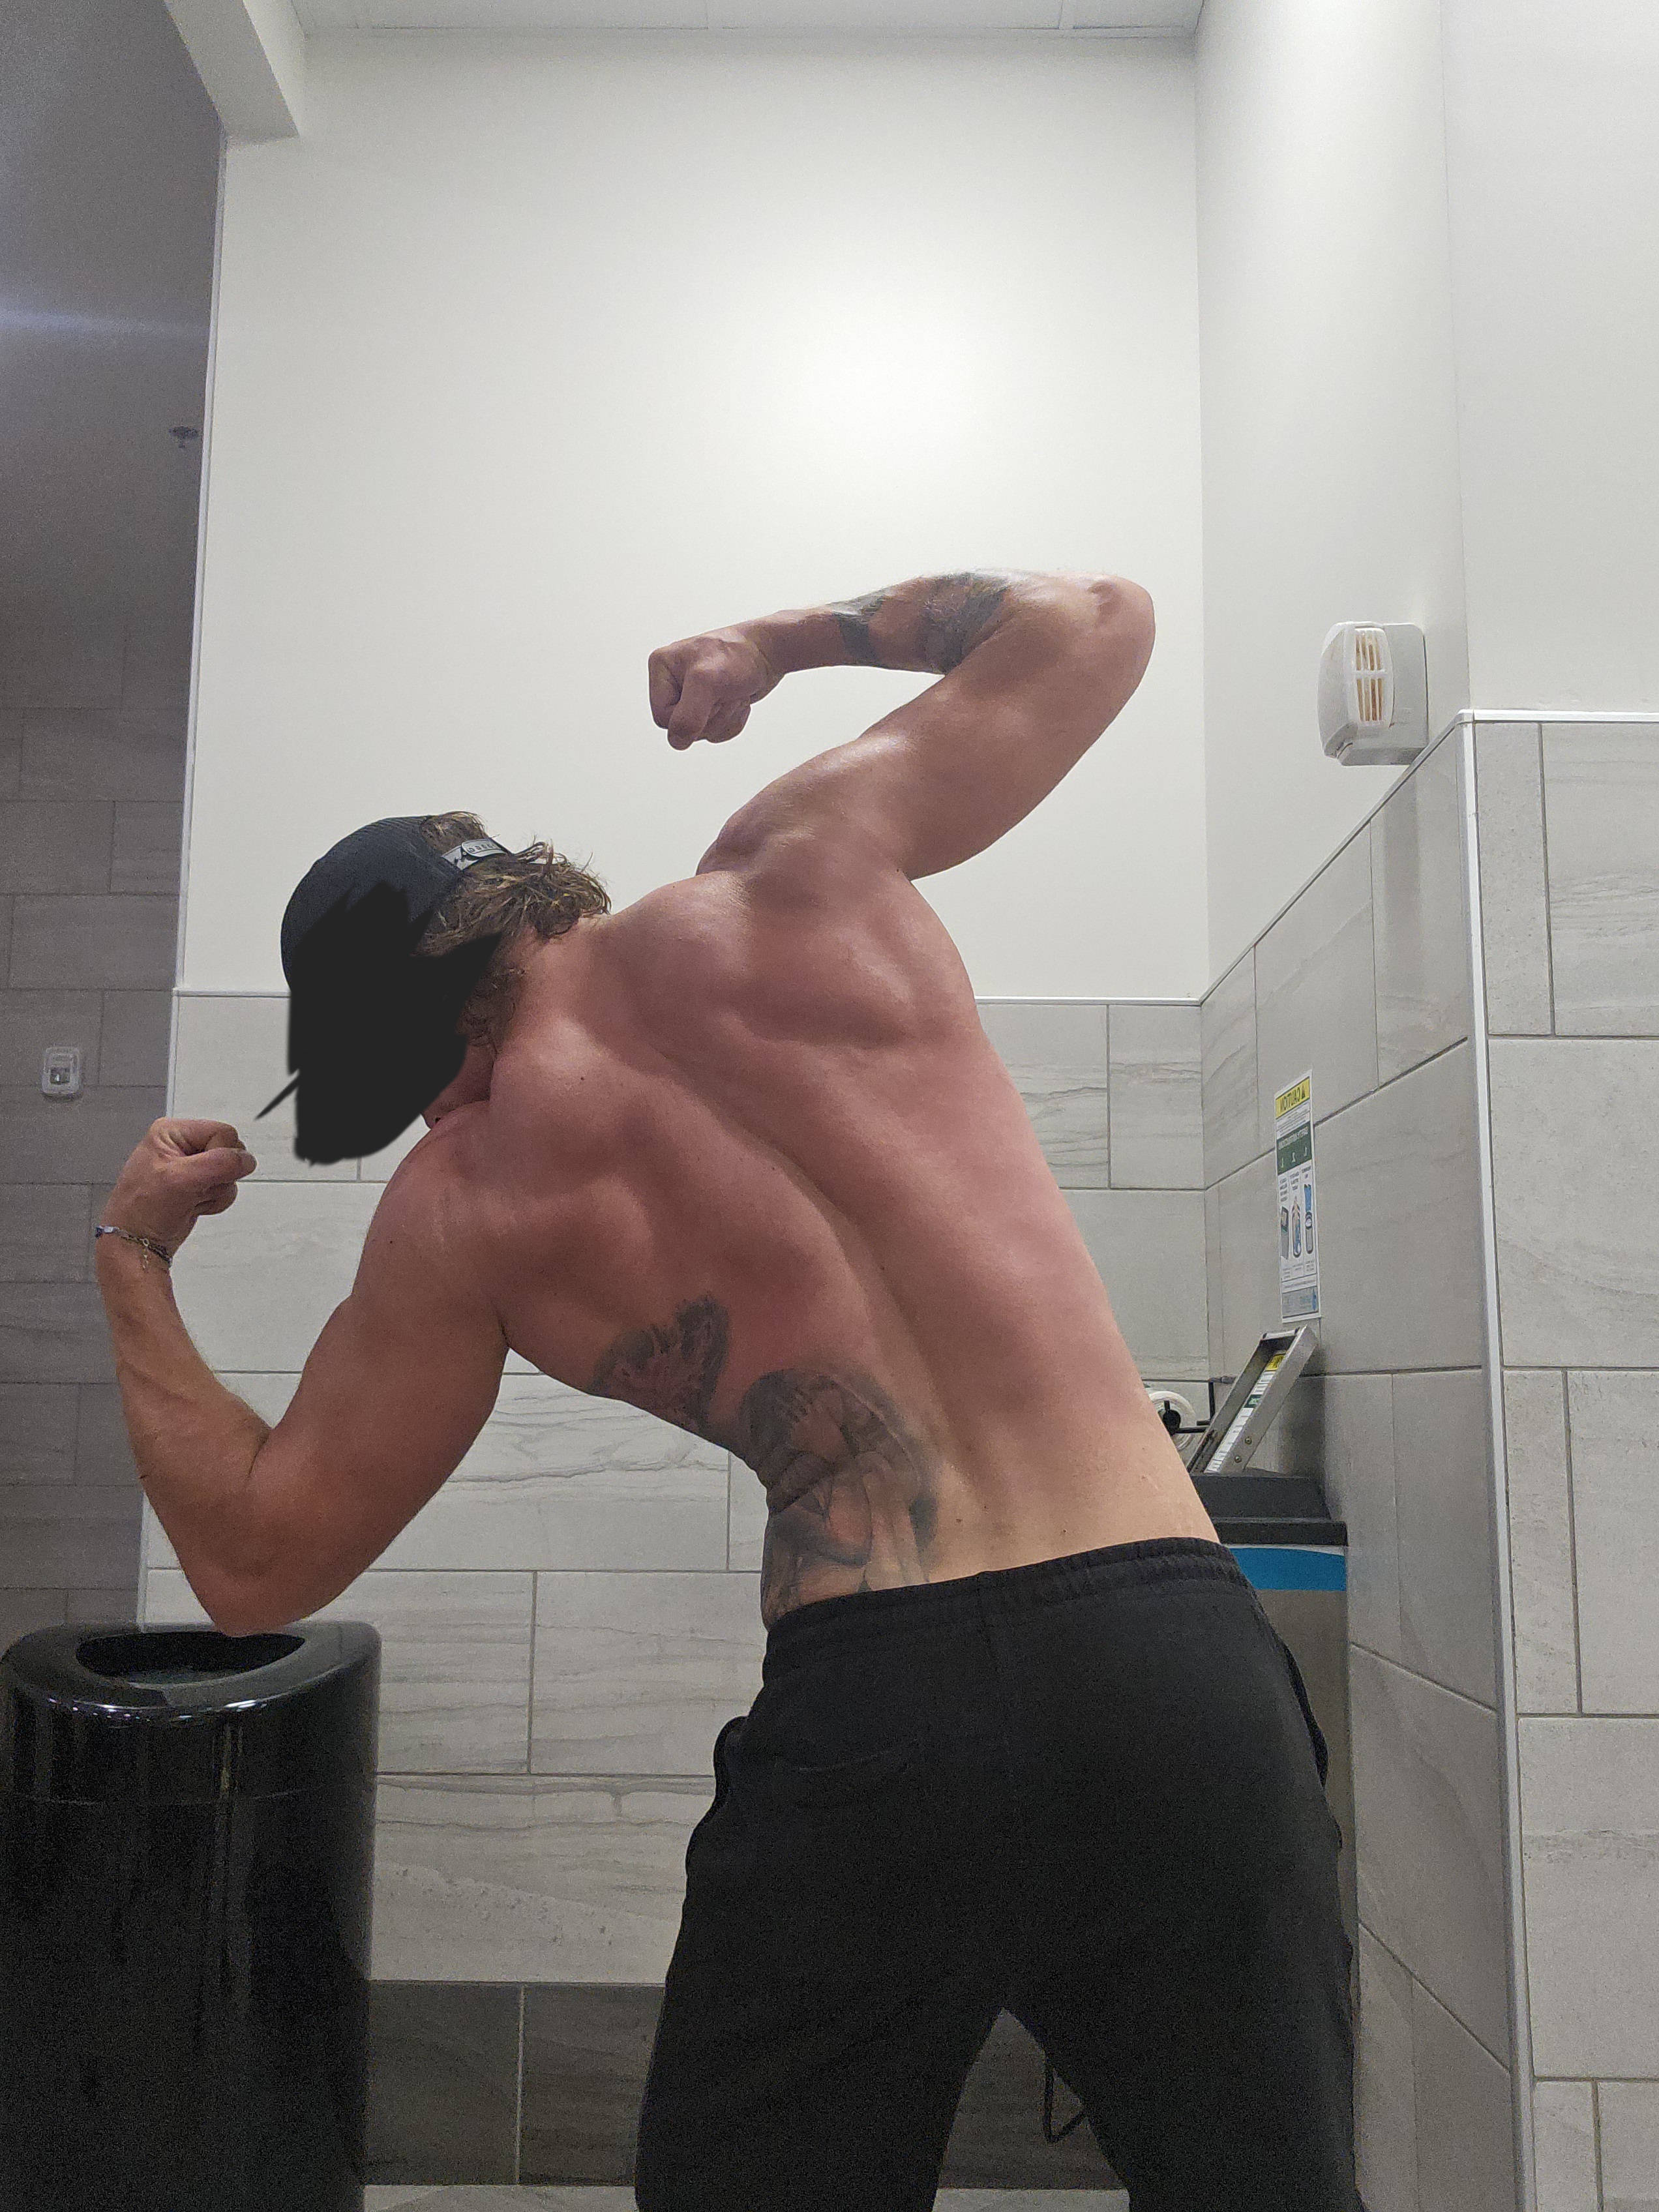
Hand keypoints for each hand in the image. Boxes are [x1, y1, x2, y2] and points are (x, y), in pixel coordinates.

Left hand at [100, 1119, 256, 1256]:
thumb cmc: (141, 1209)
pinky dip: (214, 1202)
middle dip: (218, 1176)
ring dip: (214, 1192)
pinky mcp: (200, 1185)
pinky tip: (193, 1204)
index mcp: (172, 1132)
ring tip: (188, 1198)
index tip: (202, 1174)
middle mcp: (183, 1146)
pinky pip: (226, 1189)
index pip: (222, 1132)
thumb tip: (245, 1159)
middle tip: (193, 1187)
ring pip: (230, 1173)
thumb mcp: (179, 1179)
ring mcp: (193, 1167)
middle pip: (229, 1153)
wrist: (139, 1241)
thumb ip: (218, 1164)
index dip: (220, 1156)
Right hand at [648, 626, 780, 749]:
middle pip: (682, 728)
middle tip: (726, 693)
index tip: (711, 695)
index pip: (662, 718)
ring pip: (700, 733)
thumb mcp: (708, 682)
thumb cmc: (739, 656)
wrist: (768, 652)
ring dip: (725, 718)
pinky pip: (715, 732)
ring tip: (734, 693)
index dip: (690, 717)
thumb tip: (678, 741)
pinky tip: (738, 700)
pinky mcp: (710, 705)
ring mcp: (692, 694)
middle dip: (711, 717)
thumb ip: (688, 716)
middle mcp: (673, 681)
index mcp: (662, 667)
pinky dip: (732, 722)